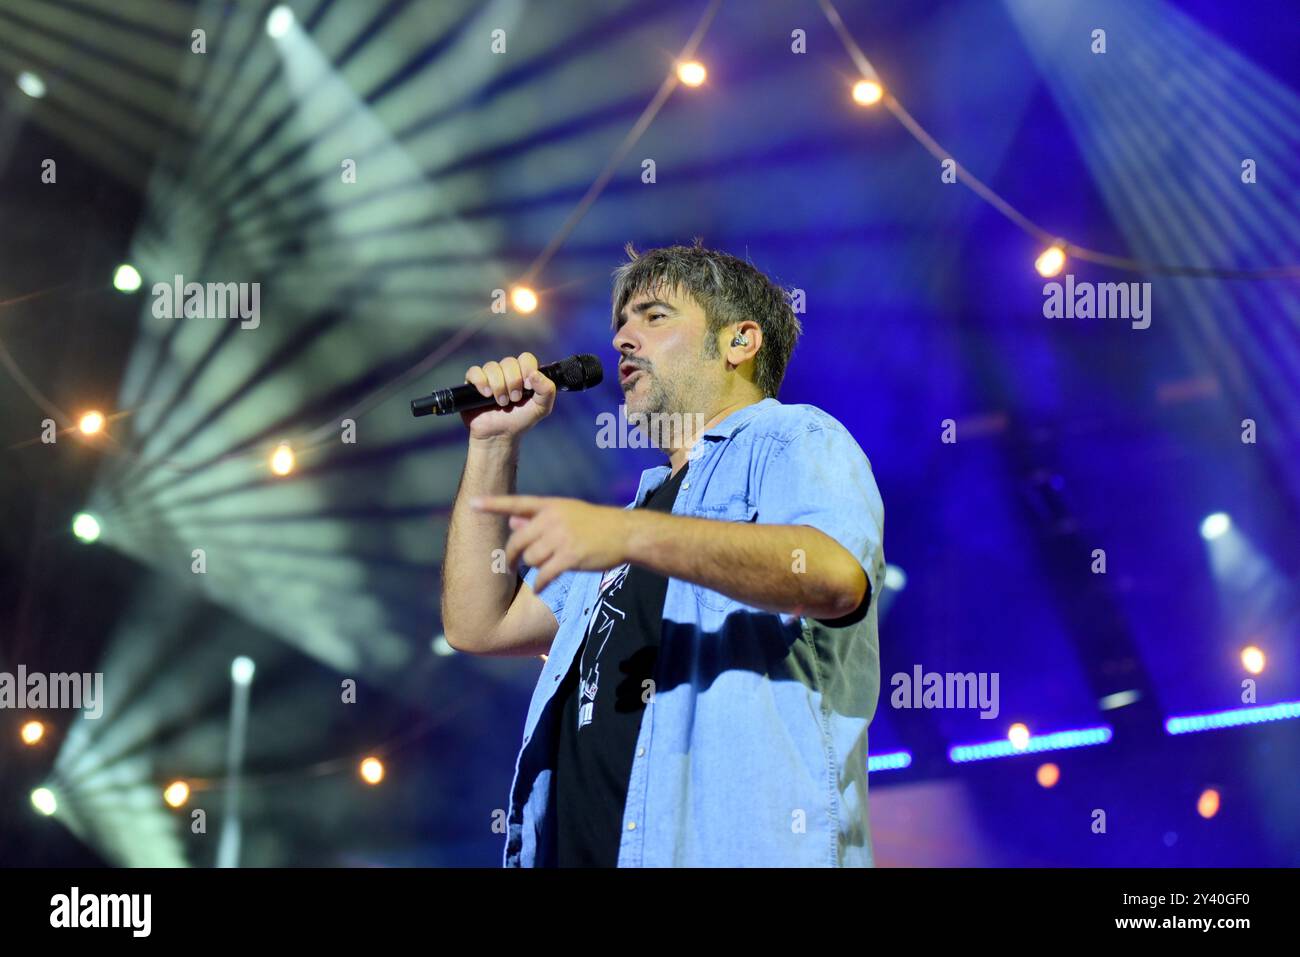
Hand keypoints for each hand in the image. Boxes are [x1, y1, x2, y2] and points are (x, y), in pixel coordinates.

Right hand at [460, 352, 555, 440]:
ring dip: (498, 386)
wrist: (499, 436)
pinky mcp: (473, 383)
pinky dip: (481, 382)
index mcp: (523, 374)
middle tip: (514, 399)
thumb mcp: (541, 408)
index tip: (527, 387)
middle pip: (509, 362)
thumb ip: (547, 391)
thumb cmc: (520, 421)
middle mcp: (506, 372)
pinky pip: (474, 372)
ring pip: (492, 367)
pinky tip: (486, 394)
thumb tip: (535, 374)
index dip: (527, 370)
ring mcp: (489, 377)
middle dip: (513, 382)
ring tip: (501, 403)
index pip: (526, 358)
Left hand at [470, 495, 629, 590]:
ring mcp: (561, 537)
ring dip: (534, 568)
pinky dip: (540, 584)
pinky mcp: (570, 556)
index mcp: (550, 506)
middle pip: (519, 541)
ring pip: (531, 558)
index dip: (493, 504)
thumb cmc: (594, 524)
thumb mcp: (566, 514)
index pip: (516, 503)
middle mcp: (552, 519)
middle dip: (512, 556)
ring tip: (543, 570)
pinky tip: (540, 588)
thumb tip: (511, 522)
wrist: (624, 533)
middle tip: (511, 566)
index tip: (472, 504)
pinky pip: (544, 574)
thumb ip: (537, 519)